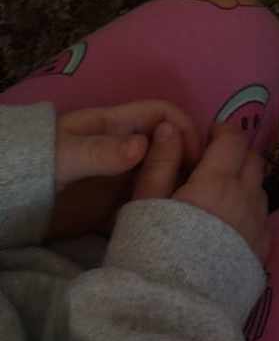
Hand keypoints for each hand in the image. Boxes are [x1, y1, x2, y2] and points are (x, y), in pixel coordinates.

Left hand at [50, 101, 199, 240]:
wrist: (8, 200)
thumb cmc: (38, 165)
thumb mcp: (66, 156)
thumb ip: (101, 152)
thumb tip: (142, 146)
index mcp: (116, 125)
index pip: (163, 115)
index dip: (184, 127)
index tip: (197, 156)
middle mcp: (124, 149)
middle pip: (168, 146)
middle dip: (187, 161)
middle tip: (198, 189)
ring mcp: (118, 178)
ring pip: (159, 175)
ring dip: (175, 186)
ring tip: (188, 209)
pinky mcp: (110, 205)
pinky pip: (143, 203)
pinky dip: (156, 210)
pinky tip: (165, 225)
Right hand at [138, 122, 269, 265]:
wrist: (170, 316)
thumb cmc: (150, 256)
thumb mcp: (145, 206)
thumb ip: (161, 163)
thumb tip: (170, 127)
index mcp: (217, 182)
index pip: (234, 139)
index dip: (222, 132)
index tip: (206, 137)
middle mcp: (246, 199)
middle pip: (253, 160)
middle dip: (235, 154)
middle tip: (212, 165)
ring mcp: (258, 227)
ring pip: (259, 190)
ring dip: (244, 184)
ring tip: (217, 199)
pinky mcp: (262, 252)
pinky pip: (262, 220)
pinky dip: (249, 213)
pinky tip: (227, 228)